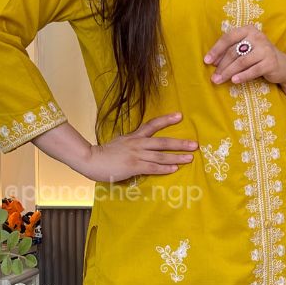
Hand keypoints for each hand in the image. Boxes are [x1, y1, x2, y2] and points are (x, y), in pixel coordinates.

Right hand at [83, 111, 197, 182]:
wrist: (91, 160)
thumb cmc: (104, 154)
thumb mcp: (120, 143)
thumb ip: (132, 143)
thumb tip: (144, 147)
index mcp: (134, 137)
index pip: (152, 125)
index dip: (166, 120)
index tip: (179, 116)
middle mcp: (137, 143)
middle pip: (162, 142)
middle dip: (180, 143)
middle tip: (195, 144)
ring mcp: (136, 155)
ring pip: (160, 155)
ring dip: (177, 157)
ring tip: (190, 158)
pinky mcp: (133, 166)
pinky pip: (152, 167)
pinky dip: (164, 168)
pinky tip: (174, 168)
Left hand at [204, 25, 285, 92]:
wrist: (282, 65)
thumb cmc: (258, 57)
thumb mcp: (245, 50)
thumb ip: (231, 52)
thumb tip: (212, 62)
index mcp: (248, 30)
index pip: (228, 38)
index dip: (216, 49)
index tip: (206, 61)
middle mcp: (257, 36)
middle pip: (234, 51)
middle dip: (221, 65)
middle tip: (213, 77)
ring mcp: (265, 49)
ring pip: (241, 62)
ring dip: (228, 72)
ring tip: (219, 80)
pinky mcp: (271, 62)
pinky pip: (253, 70)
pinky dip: (242, 76)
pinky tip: (234, 81)